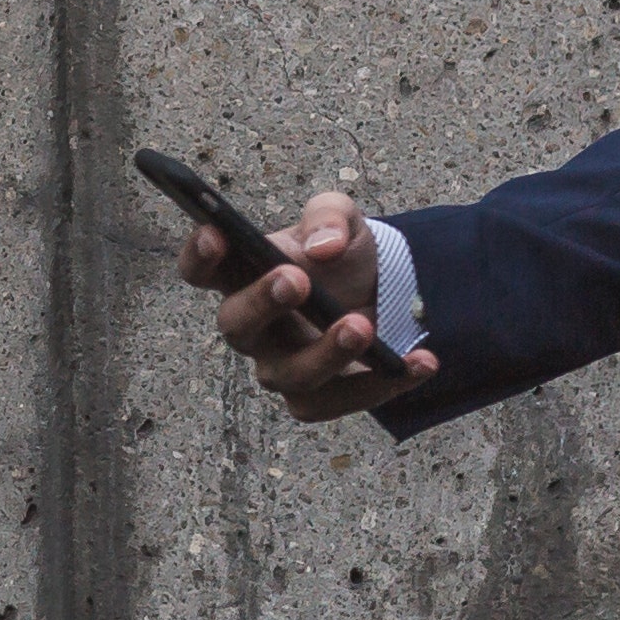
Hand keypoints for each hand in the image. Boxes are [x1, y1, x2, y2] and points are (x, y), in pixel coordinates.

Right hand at [183, 186, 438, 423]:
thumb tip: (325, 247)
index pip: (201, 269)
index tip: (216, 233)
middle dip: (261, 303)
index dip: (199, 256)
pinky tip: (420, 362)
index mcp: (242, 275)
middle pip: (236, 326)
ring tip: (361, 325)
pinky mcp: (316, 396)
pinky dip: (381, 385)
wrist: (377, 287)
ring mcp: (280, 366)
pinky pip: (339, 402)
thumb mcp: (340, 217)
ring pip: (289, 375)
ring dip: (325, 353)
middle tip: (294, 280)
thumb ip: (330, 218)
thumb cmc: (338, 250)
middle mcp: (252, 327)